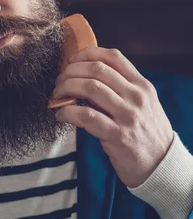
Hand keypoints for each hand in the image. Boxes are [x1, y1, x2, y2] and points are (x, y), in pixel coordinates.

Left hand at [53, 47, 173, 187]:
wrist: (161, 164)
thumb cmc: (146, 132)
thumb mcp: (143, 104)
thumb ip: (121, 89)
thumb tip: (85, 78)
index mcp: (141, 85)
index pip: (112, 56)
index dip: (86, 54)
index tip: (72, 61)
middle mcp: (136, 96)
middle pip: (97, 69)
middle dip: (71, 71)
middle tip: (59, 81)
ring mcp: (127, 116)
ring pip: (90, 88)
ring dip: (66, 89)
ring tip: (57, 96)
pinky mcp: (117, 135)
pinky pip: (86, 116)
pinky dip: (67, 112)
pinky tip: (61, 115)